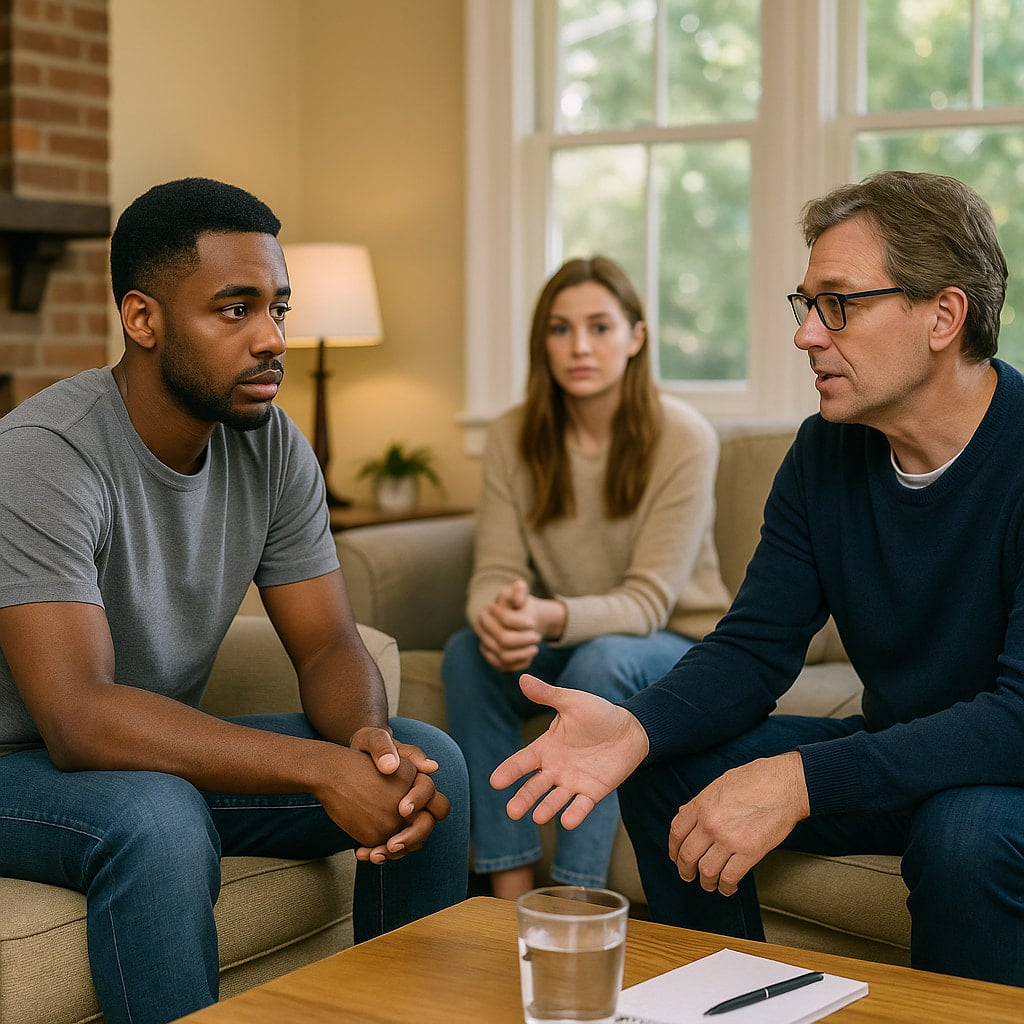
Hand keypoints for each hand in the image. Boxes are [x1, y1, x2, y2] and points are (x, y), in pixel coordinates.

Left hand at [348, 729, 449, 863]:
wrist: (351, 757)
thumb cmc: (367, 744)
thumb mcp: (373, 739)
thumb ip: (385, 747)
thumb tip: (397, 765)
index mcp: (418, 776)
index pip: (429, 791)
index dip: (418, 801)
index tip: (401, 810)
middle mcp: (416, 798)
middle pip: (428, 822)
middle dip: (412, 836)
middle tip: (391, 844)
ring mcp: (404, 815)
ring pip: (412, 839)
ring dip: (395, 851)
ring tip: (372, 855)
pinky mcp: (390, 825)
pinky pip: (393, 844)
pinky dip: (381, 852)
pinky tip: (362, 853)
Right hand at [476, 581, 565, 671]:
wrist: (519, 619)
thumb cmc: (519, 605)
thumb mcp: (520, 593)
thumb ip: (519, 589)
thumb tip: (518, 599)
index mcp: (488, 611)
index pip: (505, 619)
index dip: (521, 622)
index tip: (533, 622)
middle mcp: (482, 629)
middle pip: (504, 640)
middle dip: (525, 640)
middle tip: (537, 637)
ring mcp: (485, 645)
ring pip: (503, 656)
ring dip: (523, 654)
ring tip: (535, 648)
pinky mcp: (491, 658)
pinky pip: (504, 667)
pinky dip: (519, 663)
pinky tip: (528, 656)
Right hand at [489, 673, 648, 829]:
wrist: (631, 729)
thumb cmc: (598, 714)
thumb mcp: (571, 702)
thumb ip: (548, 695)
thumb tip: (523, 678)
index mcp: (547, 747)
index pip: (523, 761)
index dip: (509, 771)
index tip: (495, 782)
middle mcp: (556, 768)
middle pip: (534, 786)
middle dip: (523, 798)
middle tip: (512, 812)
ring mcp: (573, 782)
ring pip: (555, 799)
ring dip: (546, 809)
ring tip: (537, 818)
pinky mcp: (593, 792)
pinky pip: (581, 805)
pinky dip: (574, 814)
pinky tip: (567, 822)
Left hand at [668, 752, 809, 896]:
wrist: (785, 785)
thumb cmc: (756, 779)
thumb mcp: (720, 784)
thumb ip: (700, 802)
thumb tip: (685, 813)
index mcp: (701, 805)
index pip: (676, 832)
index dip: (673, 849)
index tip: (676, 856)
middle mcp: (710, 823)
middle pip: (687, 856)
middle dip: (685, 870)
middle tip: (688, 875)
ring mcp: (729, 839)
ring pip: (706, 871)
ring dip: (706, 882)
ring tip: (709, 884)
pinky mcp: (749, 852)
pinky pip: (730, 877)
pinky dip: (726, 887)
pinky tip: (728, 887)